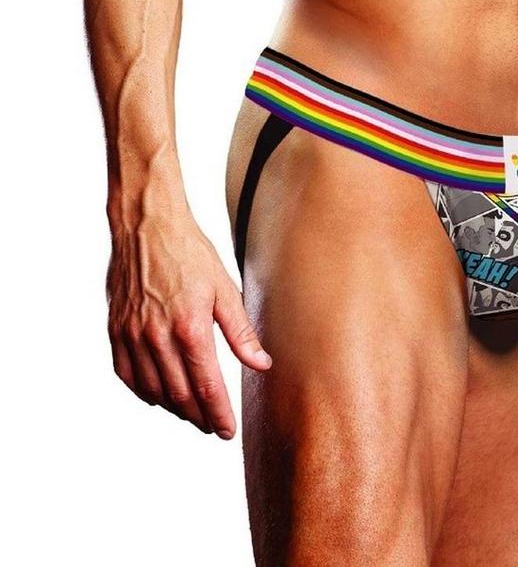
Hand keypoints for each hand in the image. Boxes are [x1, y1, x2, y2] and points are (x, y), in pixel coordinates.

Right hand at [107, 198, 270, 437]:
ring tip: (192, 413)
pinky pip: (127, 375)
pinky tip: (158, 393)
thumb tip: (261, 364)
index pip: (207, 387)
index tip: (227, 431)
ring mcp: (133, 336)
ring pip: (153, 391)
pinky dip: (144, 391)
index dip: (219, 414)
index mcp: (190, 328)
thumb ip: (241, 332)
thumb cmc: (189, 252)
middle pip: (180, 396)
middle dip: (199, 417)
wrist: (146, 226)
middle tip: (212, 426)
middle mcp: (158, 338)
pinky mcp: (116, 331)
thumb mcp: (224, 288)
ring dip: (174, 409)